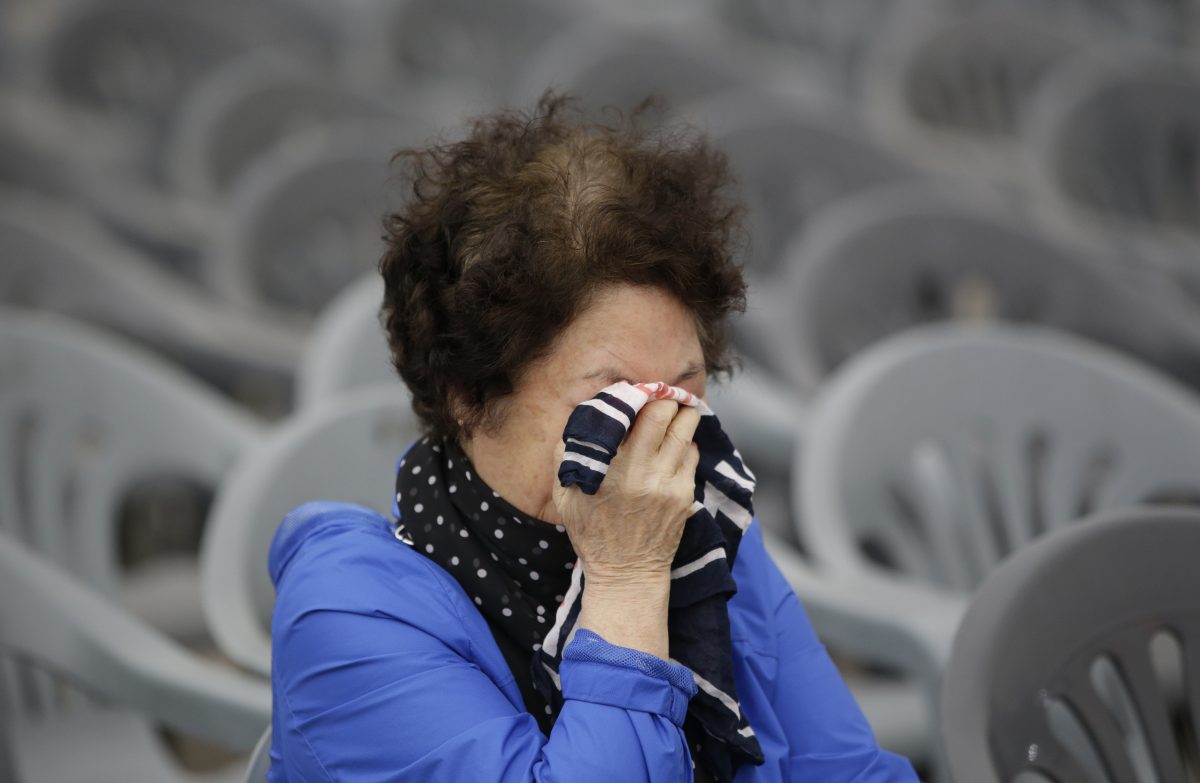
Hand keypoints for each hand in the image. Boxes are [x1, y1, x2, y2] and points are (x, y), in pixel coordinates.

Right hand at [552, 400, 701, 582]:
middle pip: (665, 413)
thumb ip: (567, 452)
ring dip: (682, 415)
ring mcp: (668, 483)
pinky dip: (686, 443)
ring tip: (677, 410)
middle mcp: (641, 471)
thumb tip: (580, 417)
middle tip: (662, 396)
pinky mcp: (685, 495)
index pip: (631, 413)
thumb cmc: (592, 533)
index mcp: (610, 467)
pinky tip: (677, 444)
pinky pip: (692, 454)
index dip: (637, 395)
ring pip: (685, 430)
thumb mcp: (565, 494)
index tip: (638, 391)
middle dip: (665, 399)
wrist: (626, 573)